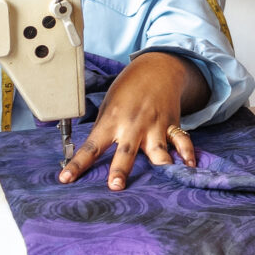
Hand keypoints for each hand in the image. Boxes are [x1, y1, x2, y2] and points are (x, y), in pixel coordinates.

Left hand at [60, 52, 203, 189]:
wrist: (158, 69)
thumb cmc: (129, 88)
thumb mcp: (109, 105)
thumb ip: (104, 130)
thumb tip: (91, 155)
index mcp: (111, 120)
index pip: (91, 146)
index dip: (77, 164)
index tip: (65, 179)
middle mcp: (133, 125)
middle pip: (126, 151)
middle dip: (121, 169)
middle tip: (115, 186)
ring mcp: (155, 126)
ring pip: (158, 150)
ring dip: (160, 165)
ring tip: (163, 180)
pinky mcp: (172, 124)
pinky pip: (182, 141)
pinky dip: (188, 153)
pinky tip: (189, 166)